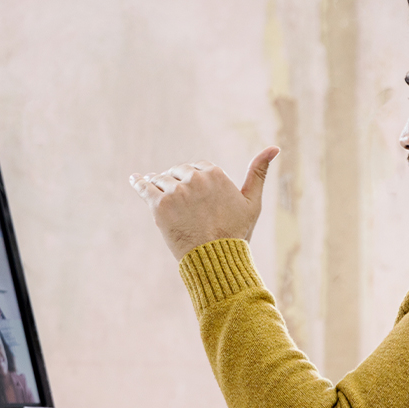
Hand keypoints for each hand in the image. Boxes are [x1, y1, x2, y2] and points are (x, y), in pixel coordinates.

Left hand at [129, 147, 278, 259]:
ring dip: (158, 185)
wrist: (217, 260)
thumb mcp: (252, 201)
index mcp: (214, 172)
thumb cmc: (236, 233)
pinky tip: (134, 179)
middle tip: (179, 202)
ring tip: (160, 196)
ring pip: (161, 180)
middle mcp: (194, 178)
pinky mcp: (159, 205)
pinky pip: (144, 188)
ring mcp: (175, 191)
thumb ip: (258, 172)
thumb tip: (274, 147)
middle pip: (177, 172)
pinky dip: (138, 183)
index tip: (194, 194)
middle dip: (176, 182)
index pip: (196, 166)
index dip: (194, 179)